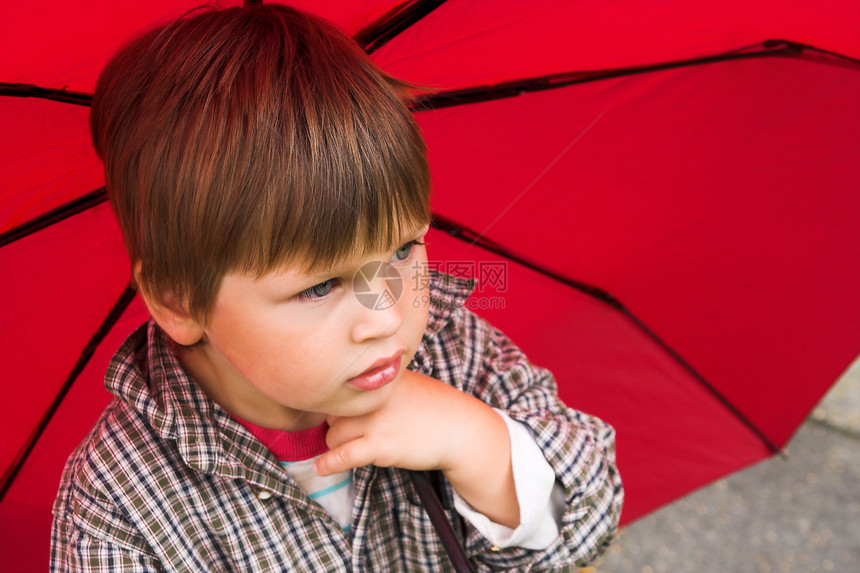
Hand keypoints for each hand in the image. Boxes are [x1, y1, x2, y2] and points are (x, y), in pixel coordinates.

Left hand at [315, 369, 519, 527]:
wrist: (459, 429)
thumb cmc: (433, 408)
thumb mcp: (404, 384)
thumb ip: (377, 386)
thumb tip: (348, 391)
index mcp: (378, 379)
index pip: (340, 390)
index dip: (338, 405)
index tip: (338, 415)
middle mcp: (373, 397)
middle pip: (332, 414)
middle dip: (337, 425)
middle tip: (354, 432)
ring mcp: (375, 421)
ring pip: (333, 435)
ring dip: (337, 444)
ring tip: (353, 448)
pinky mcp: (379, 445)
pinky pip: (343, 455)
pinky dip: (328, 464)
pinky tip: (320, 468)